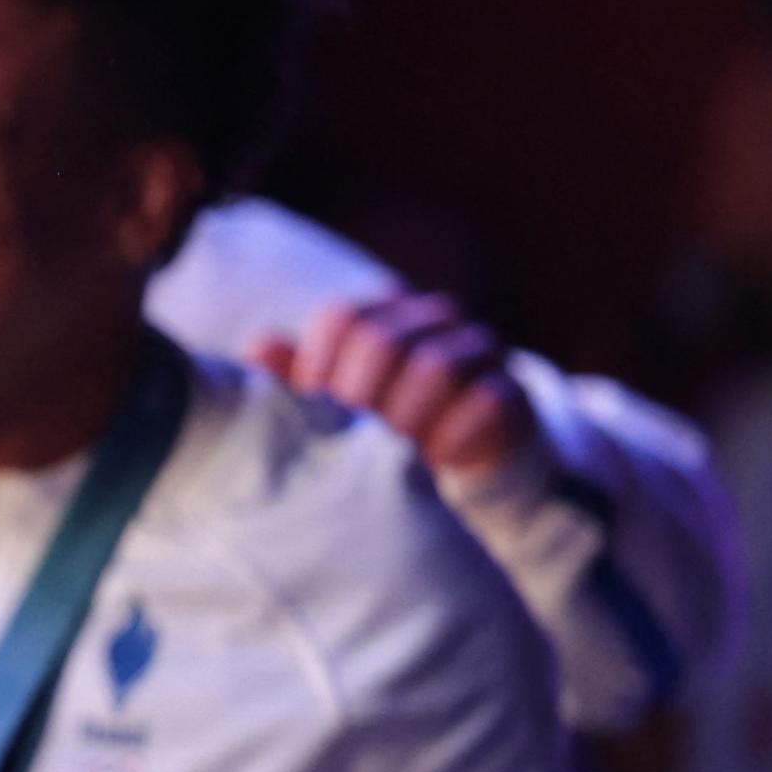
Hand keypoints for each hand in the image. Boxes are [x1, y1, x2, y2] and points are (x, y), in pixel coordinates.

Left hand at [249, 291, 538, 477]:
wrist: (455, 460)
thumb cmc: (378, 423)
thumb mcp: (332, 402)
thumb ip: (296, 376)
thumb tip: (260, 347)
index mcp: (383, 309)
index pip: (341, 317)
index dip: (319, 366)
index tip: (314, 408)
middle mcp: (433, 317)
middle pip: (382, 340)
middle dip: (358, 398)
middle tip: (350, 439)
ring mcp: (479, 349)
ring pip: (436, 367)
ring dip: (404, 419)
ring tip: (389, 453)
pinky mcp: (512, 391)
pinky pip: (485, 403)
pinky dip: (450, 439)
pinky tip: (432, 461)